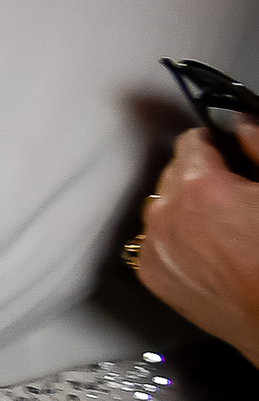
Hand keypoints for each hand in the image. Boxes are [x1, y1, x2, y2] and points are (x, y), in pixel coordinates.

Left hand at [140, 126, 258, 360]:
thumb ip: (258, 147)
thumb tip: (241, 124)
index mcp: (200, 187)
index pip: (190, 142)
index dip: (213, 144)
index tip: (224, 152)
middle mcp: (166, 215)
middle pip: (173, 175)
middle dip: (199, 179)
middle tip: (232, 196)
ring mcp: (154, 247)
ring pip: (162, 209)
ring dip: (184, 210)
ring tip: (221, 228)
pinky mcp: (151, 275)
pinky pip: (156, 241)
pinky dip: (175, 240)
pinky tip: (208, 252)